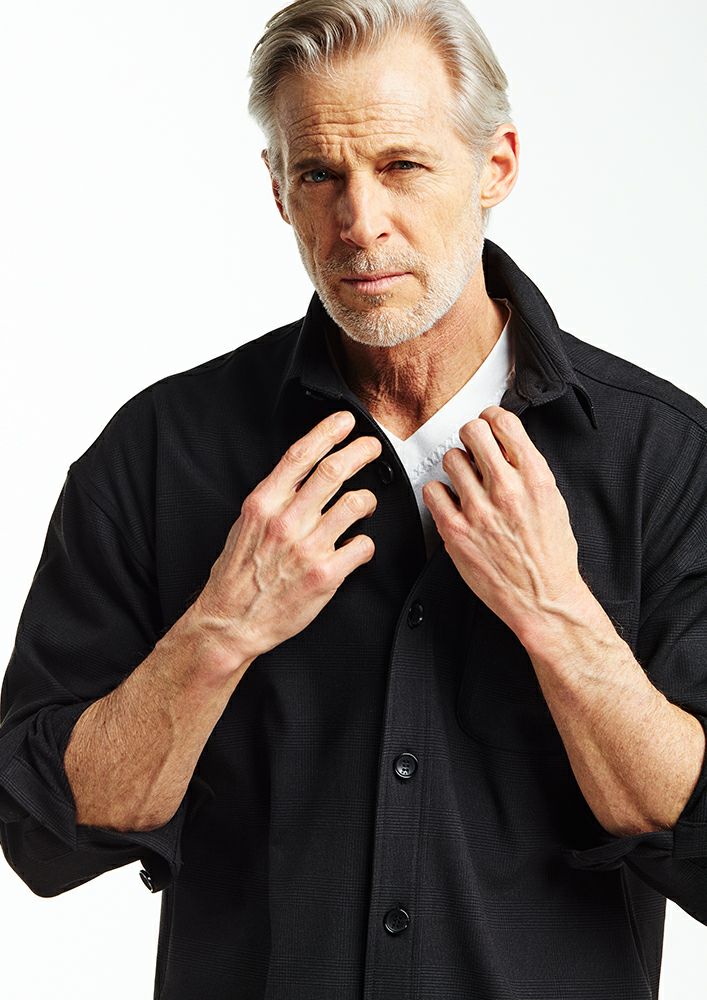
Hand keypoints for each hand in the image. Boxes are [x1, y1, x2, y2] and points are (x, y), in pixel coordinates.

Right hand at [192, 411, 380, 666]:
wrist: (232, 620)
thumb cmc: (238, 575)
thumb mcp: (245, 524)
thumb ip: (273, 497)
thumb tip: (299, 475)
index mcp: (263, 504)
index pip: (300, 456)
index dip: (327, 432)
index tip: (345, 422)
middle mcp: (286, 521)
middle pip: (333, 471)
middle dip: (360, 452)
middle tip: (372, 448)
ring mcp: (307, 547)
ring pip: (354, 504)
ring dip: (367, 499)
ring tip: (365, 503)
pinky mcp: (325, 574)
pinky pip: (362, 546)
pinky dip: (366, 543)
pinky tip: (358, 546)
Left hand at [422, 405, 585, 639]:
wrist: (542, 598)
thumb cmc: (550, 555)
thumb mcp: (553, 501)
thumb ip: (528, 470)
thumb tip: (504, 443)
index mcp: (535, 478)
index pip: (504, 423)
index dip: (492, 419)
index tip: (489, 426)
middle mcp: (507, 490)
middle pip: (472, 431)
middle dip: (471, 436)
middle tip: (473, 449)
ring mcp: (479, 510)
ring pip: (451, 458)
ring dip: (457, 466)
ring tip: (466, 482)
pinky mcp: (456, 530)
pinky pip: (433, 490)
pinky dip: (440, 493)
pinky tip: (453, 503)